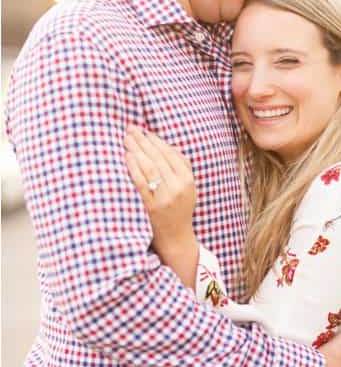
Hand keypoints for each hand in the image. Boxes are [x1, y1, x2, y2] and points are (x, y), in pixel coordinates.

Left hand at [124, 126, 197, 278]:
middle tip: (130, 129)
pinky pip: (141, 183)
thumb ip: (181, 167)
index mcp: (188, 180)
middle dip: (143, 141)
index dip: (156, 141)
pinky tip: (127, 157)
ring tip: (126, 139)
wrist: (176, 237)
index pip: (171, 154)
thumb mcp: (188, 188)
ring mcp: (165, 197)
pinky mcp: (152, 206)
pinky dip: (133, 168)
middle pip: (158, 158)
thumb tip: (170, 146)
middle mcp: (178, 187)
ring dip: (136, 150)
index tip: (144, 131)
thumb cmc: (179, 209)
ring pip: (149, 167)